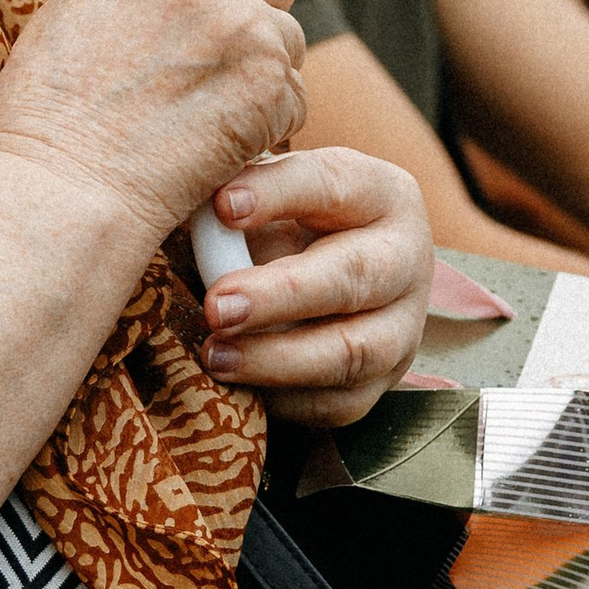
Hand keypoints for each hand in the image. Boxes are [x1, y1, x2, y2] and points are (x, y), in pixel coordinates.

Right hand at [0, 0, 306, 253]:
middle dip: (255, 11)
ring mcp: (243, 28)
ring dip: (263, 72)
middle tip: (218, 63)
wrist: (60, 192)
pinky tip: (218, 146)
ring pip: (289, 37)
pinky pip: (296, 97)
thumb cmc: (46, 120)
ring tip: (204, 115)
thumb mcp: (75, 12)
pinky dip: (268, 123)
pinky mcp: (271, 86)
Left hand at [191, 143, 431, 426]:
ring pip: (352, 351)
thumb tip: (183, 196)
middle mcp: (405, 258)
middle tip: (217, 306)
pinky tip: (238, 388)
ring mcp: (401, 327)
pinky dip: (286, 399)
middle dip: (281, 295)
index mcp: (380, 193)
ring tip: (214, 355)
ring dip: (278, 358)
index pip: (334, 184)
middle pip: (354, 277)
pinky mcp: (382, 384)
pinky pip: (338, 403)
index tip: (219, 206)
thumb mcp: (265, 193)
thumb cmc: (279, 224)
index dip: (278, 194)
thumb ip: (236, 194)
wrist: (318, 279)